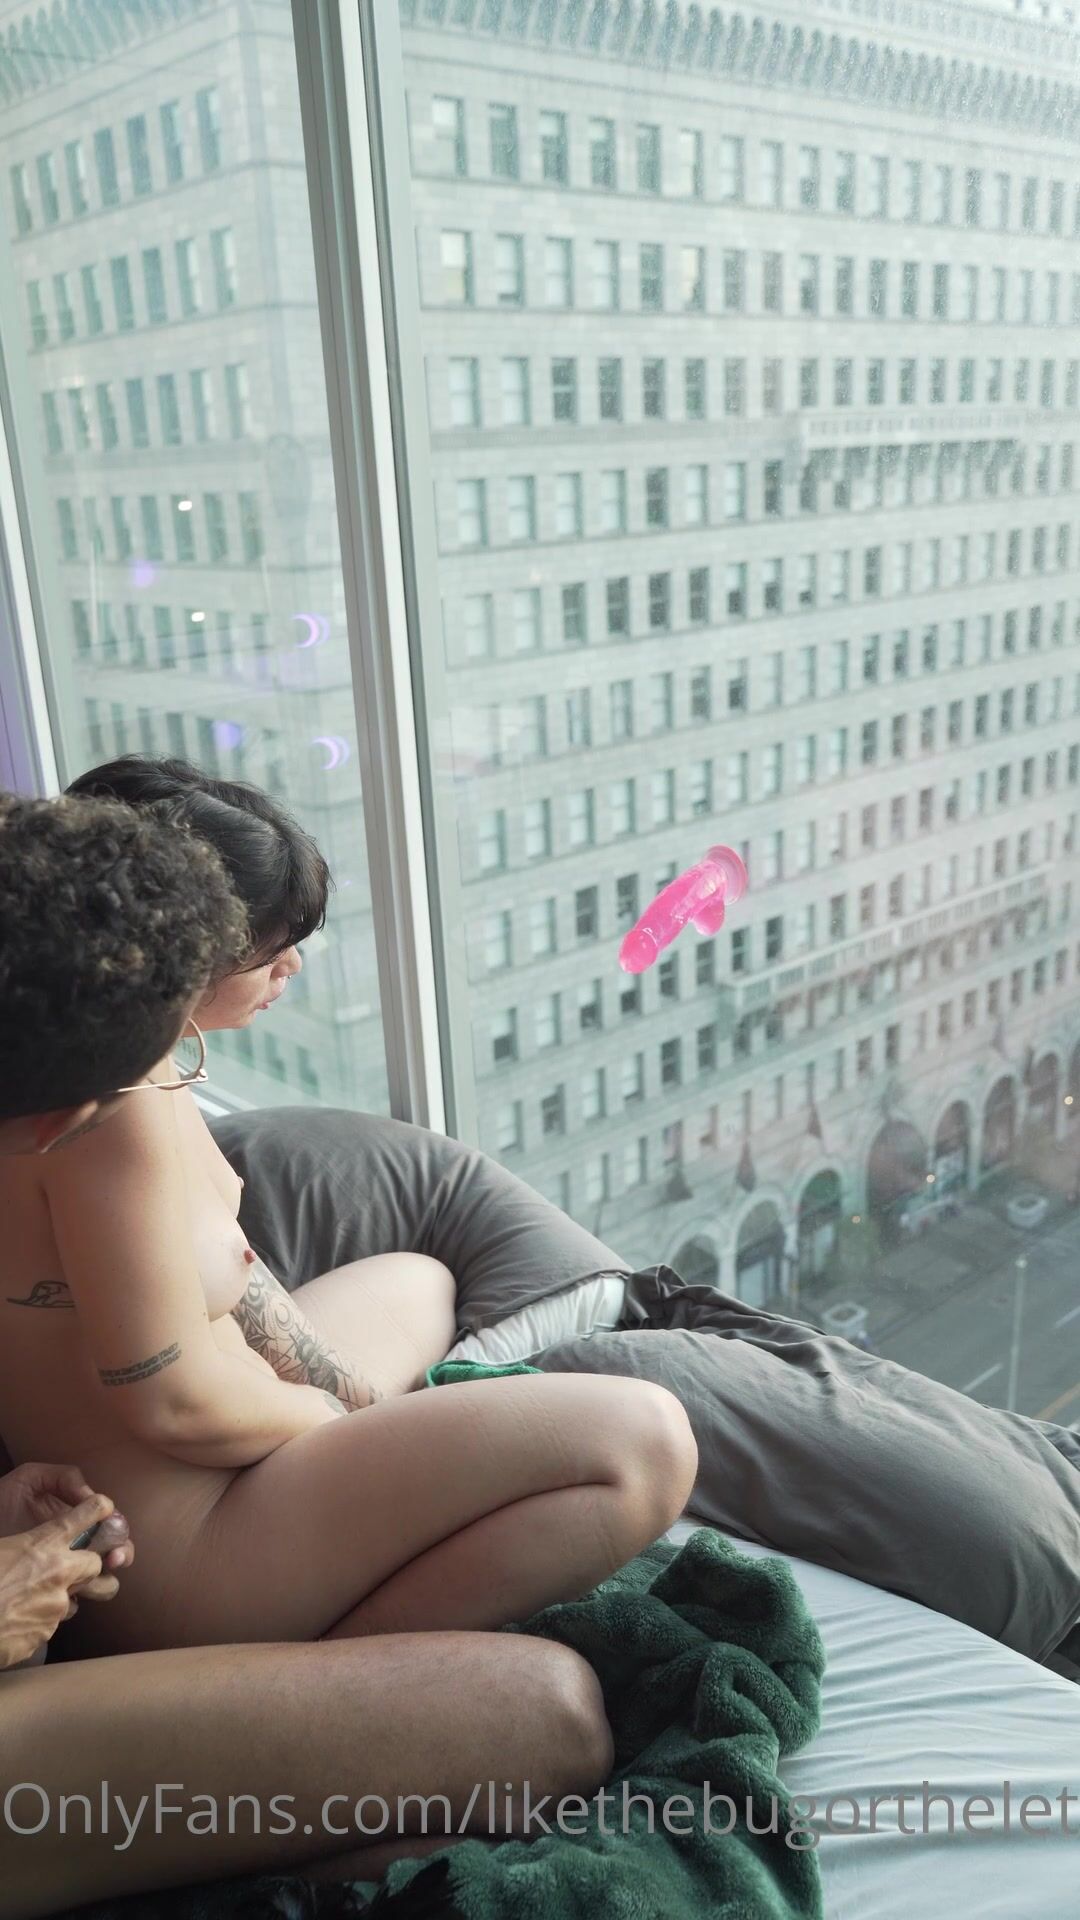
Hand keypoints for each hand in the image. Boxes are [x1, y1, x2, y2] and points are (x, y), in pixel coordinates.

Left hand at [0, 1463, 133, 1598]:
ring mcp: (62, 1571)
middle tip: (112, 1560)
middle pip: (114, 1554)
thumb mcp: (32, 1479)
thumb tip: (92, 1497)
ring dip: (103, 1581)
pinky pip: (70, 1604)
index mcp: (77, 1519)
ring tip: (91, 1579)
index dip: (119, 1530)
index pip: (112, 1525)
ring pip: (100, 1582)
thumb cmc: (2, 1503)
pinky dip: (72, 1602)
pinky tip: (64, 1595)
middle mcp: (76, 1546)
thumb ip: (64, 1478)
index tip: (113, 1531)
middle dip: (120, 1555)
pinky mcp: (45, 1592)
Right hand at [0, 1493, 115, 1668]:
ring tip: (30, 1599)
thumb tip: (24, 1545)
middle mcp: (59, 1571)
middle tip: (66, 1569)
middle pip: (96, 1563)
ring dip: (59, 1598)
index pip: (88, 1514)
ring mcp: (57, 1605)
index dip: (98, 1509)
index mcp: (44, 1543)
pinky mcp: (48, 1632)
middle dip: (87, 1566)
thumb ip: (21, 1543)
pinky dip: (39, 1621)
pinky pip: (51, 1624)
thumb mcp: (0, 1546)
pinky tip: (16, 1619)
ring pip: (73, 1599)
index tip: (103, 1509)